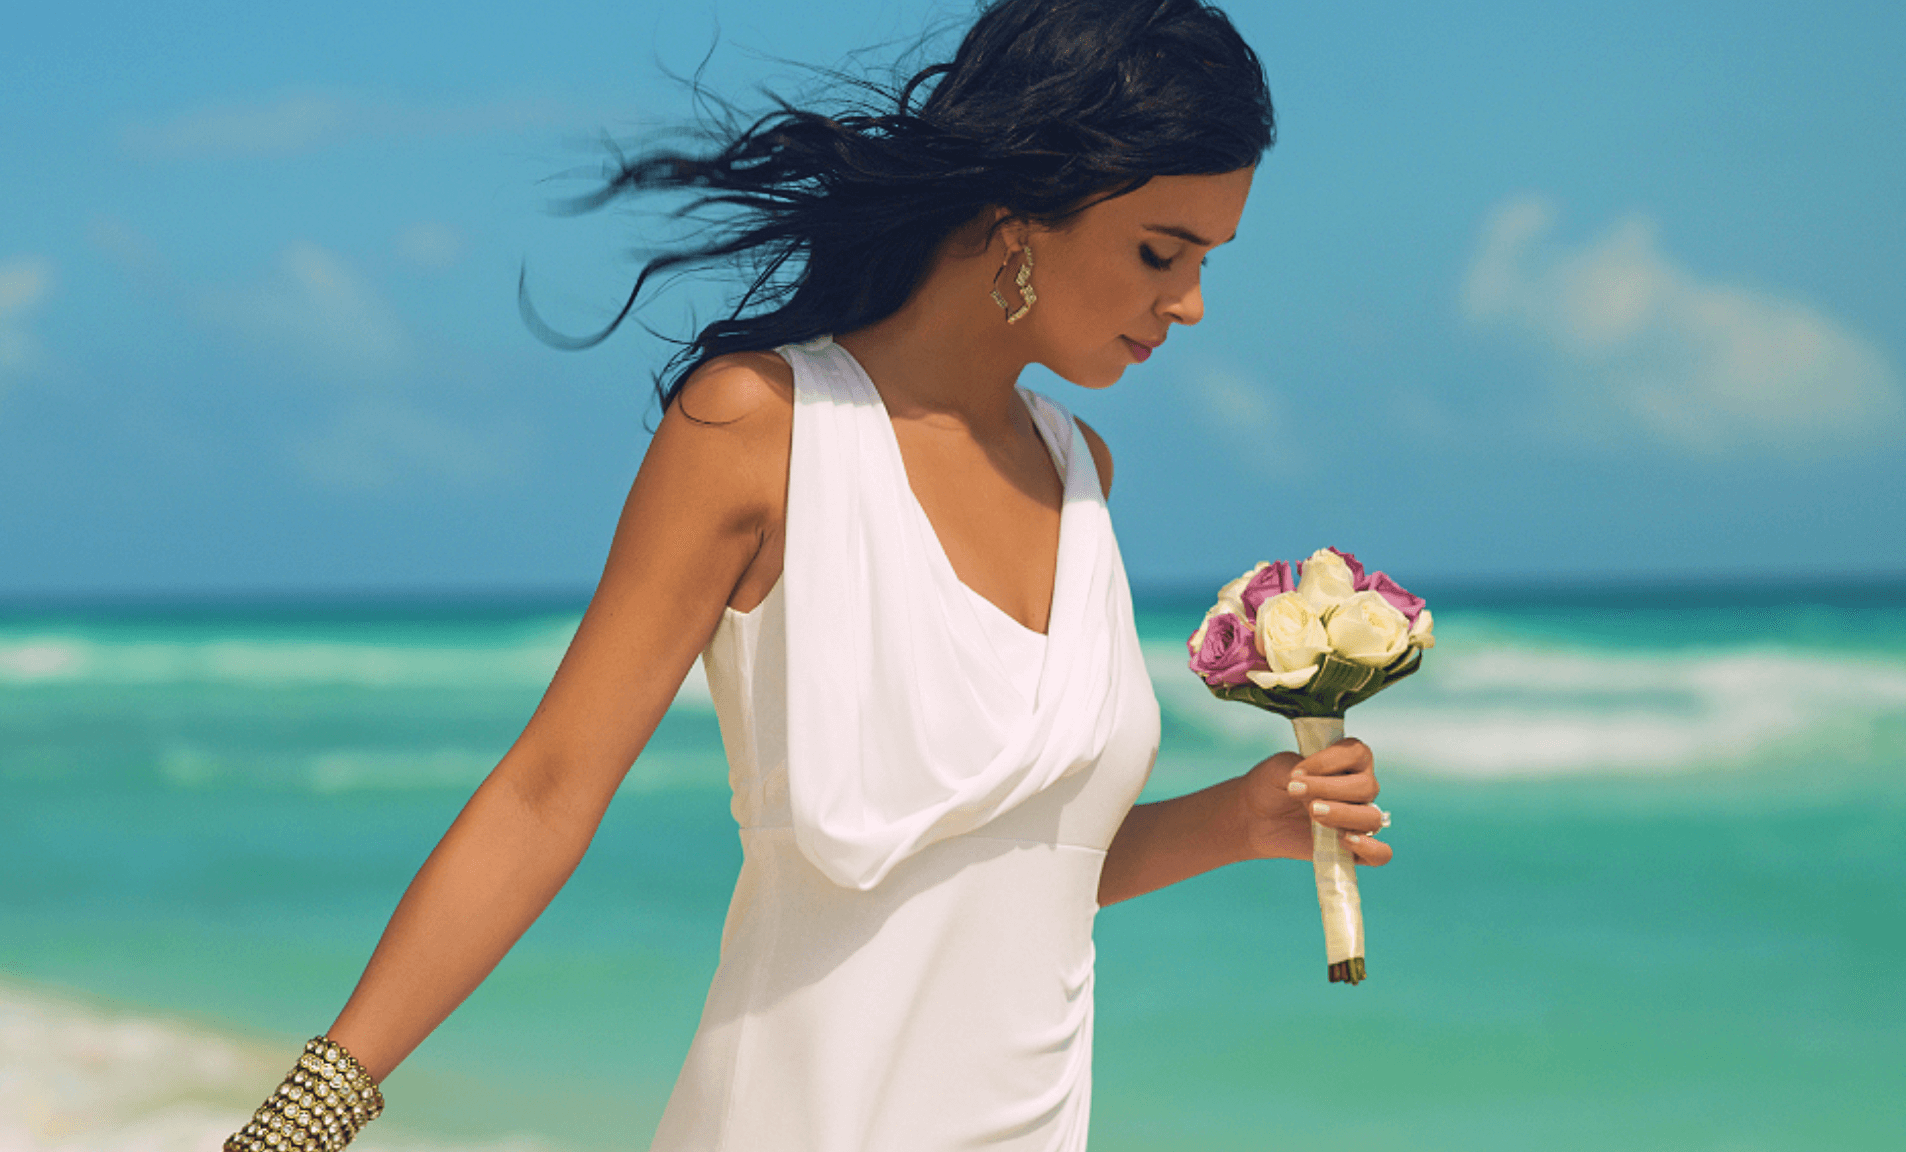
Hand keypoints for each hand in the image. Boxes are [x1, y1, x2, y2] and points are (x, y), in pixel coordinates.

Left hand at [1234, 737, 1392, 866]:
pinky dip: (1370, 848)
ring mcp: (1358, 819)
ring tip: (1312, 813)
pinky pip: (1380, 854)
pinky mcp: (1353, 849)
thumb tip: (1319, 791)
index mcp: (1346, 762)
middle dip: (1331, 789)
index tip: (1297, 772)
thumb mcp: (1280, 770)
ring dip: (1343, 814)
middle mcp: (1359, 789)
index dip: (1330, 761)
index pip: (1357, 753)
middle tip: (1297, 792)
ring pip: (1372, 818)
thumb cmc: (1271, 786)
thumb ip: (1302, 773)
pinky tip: (1345, 840)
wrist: (1255, 818)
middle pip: (1368, 787)